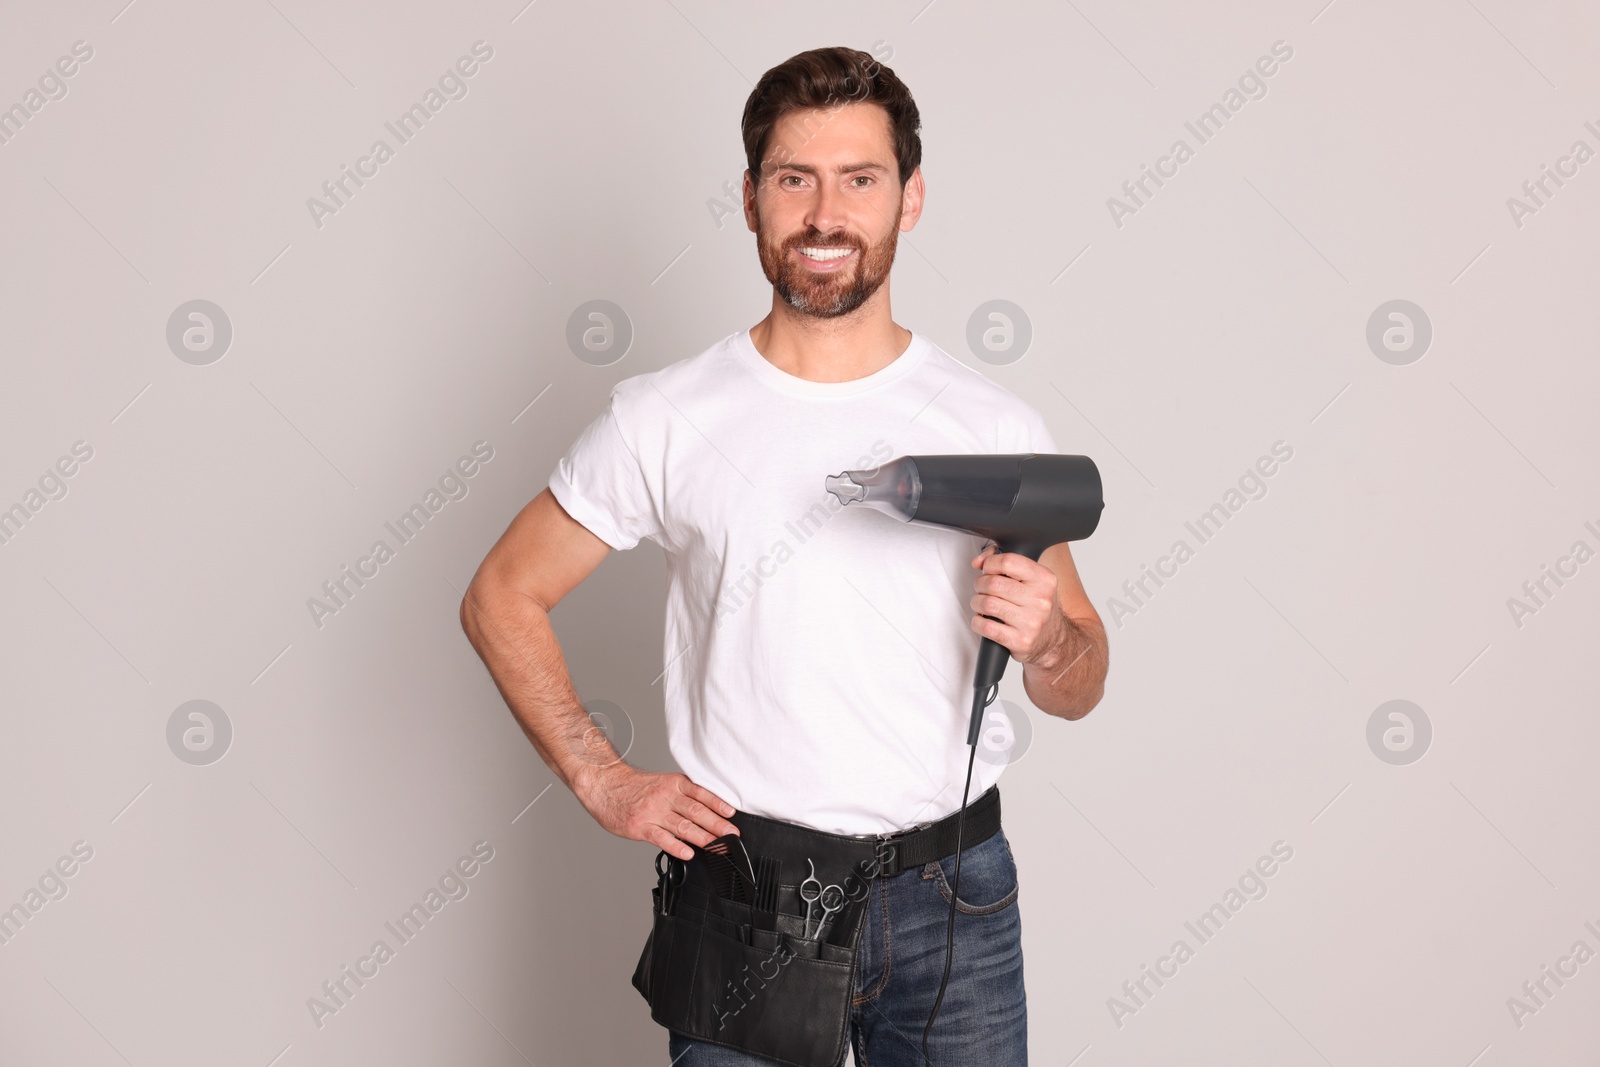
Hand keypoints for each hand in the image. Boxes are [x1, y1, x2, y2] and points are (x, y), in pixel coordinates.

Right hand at [574, 762, 739, 860]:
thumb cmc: (635, 787)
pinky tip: (689, 853)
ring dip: (704, 838)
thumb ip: (682, 795)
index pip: (701, 794)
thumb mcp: (662, 783)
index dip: (718, 804)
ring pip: (683, 826)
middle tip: (732, 835)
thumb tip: (707, 810)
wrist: (605, 786)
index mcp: (673, 784)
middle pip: (696, 811)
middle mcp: (665, 797)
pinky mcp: (641, 827)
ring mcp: (653, 812)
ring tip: (718, 846)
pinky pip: (662, 838)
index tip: (732, 815)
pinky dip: (677, 846)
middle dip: (717, 825)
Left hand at [969, 543, 1068, 668]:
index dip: (990, 563)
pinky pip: (986, 627)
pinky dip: (977, 622)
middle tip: (982, 589)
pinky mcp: (1020, 641)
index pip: (1008, 561)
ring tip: (982, 605)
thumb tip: (979, 561)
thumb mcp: (1032, 580)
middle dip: (980, 584)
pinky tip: (983, 620)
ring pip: (987, 604)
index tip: (988, 569)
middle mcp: (1041, 600)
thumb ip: (1006, 564)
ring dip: (977, 603)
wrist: (1053, 640)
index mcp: (1044, 580)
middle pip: (993, 583)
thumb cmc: (1037, 607)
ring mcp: (1031, 622)